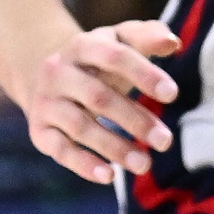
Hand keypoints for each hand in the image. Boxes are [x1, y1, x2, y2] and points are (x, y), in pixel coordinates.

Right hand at [23, 19, 180, 182]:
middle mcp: (59, 72)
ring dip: (114, 147)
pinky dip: (83, 164)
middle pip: (97, 96)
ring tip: (145, 164)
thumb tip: (172, 41)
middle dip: (134, 120)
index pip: (113, 56)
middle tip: (166, 141)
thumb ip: (146, 36)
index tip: (173, 94)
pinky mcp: (40, 131)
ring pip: (79, 126)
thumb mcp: (119, 42)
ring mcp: (47, 102)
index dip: (143, 74)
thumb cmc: (98, 63)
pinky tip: (109, 176)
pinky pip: (59, 149)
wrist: (47, 78)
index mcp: (82, 47)